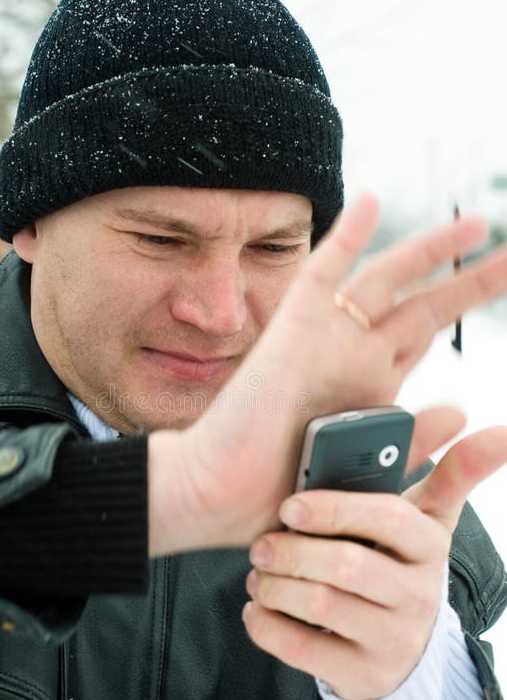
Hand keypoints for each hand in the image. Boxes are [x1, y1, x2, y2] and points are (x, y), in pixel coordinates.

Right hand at [149, 195, 506, 556]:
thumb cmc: (281, 496)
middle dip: (469, 282)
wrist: (219, 497)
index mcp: (368, 388)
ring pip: (387, 283)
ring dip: (432, 252)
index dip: (457, 307)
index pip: (422, 334)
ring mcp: (324, 342)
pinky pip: (323, 275)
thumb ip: (412, 441)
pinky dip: (345, 238)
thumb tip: (461, 408)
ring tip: (478, 226)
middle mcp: (352, 359)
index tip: (492, 285)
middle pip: (422, 308)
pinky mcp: (292, 334)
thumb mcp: (366, 473)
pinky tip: (370, 202)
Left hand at [241, 425, 506, 699]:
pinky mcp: (363, 676)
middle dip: (293, 551)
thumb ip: (446, 469)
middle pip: (348, 565)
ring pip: (322, 606)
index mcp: (430, 544)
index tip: (290, 505)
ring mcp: (394, 640)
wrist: (398, 650)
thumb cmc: (397, 563)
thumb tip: (487, 423)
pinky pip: (304, 650)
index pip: (390, 518)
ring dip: (275, 585)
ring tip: (258, 572)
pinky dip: (267, 626)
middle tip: (261, 542)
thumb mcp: (423, 519)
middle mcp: (419, 594)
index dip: (336, 509)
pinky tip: (256, 610)